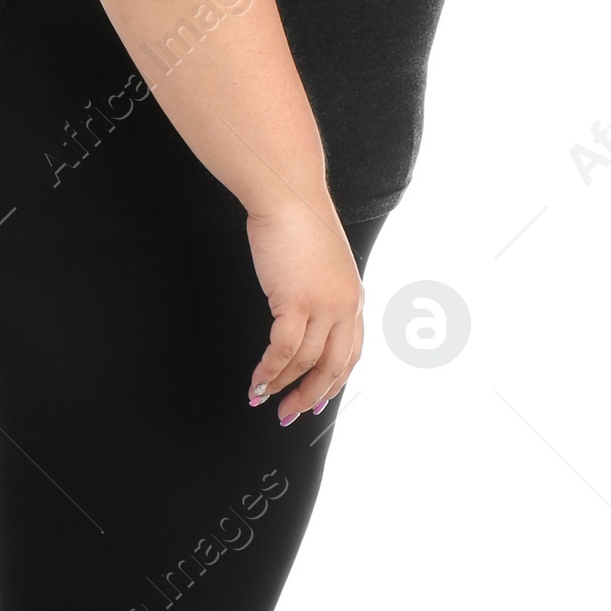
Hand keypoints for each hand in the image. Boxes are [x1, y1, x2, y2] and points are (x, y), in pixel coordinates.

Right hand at [243, 194, 363, 425]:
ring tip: (262, 398)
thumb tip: (302, 318)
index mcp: (354, 298)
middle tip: (290, 413)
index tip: (317, 400)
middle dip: (310, 396)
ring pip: (305, 362)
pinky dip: (269, 370)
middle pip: (334, 367)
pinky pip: (283, 350)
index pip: (351, 353)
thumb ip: (320, 293)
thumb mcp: (321, 264)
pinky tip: (257, 381)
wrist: (288, 197)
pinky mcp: (297, 302)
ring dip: (282, 386)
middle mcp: (345, 306)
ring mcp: (324, 306)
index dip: (333, 382)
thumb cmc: (298, 223)